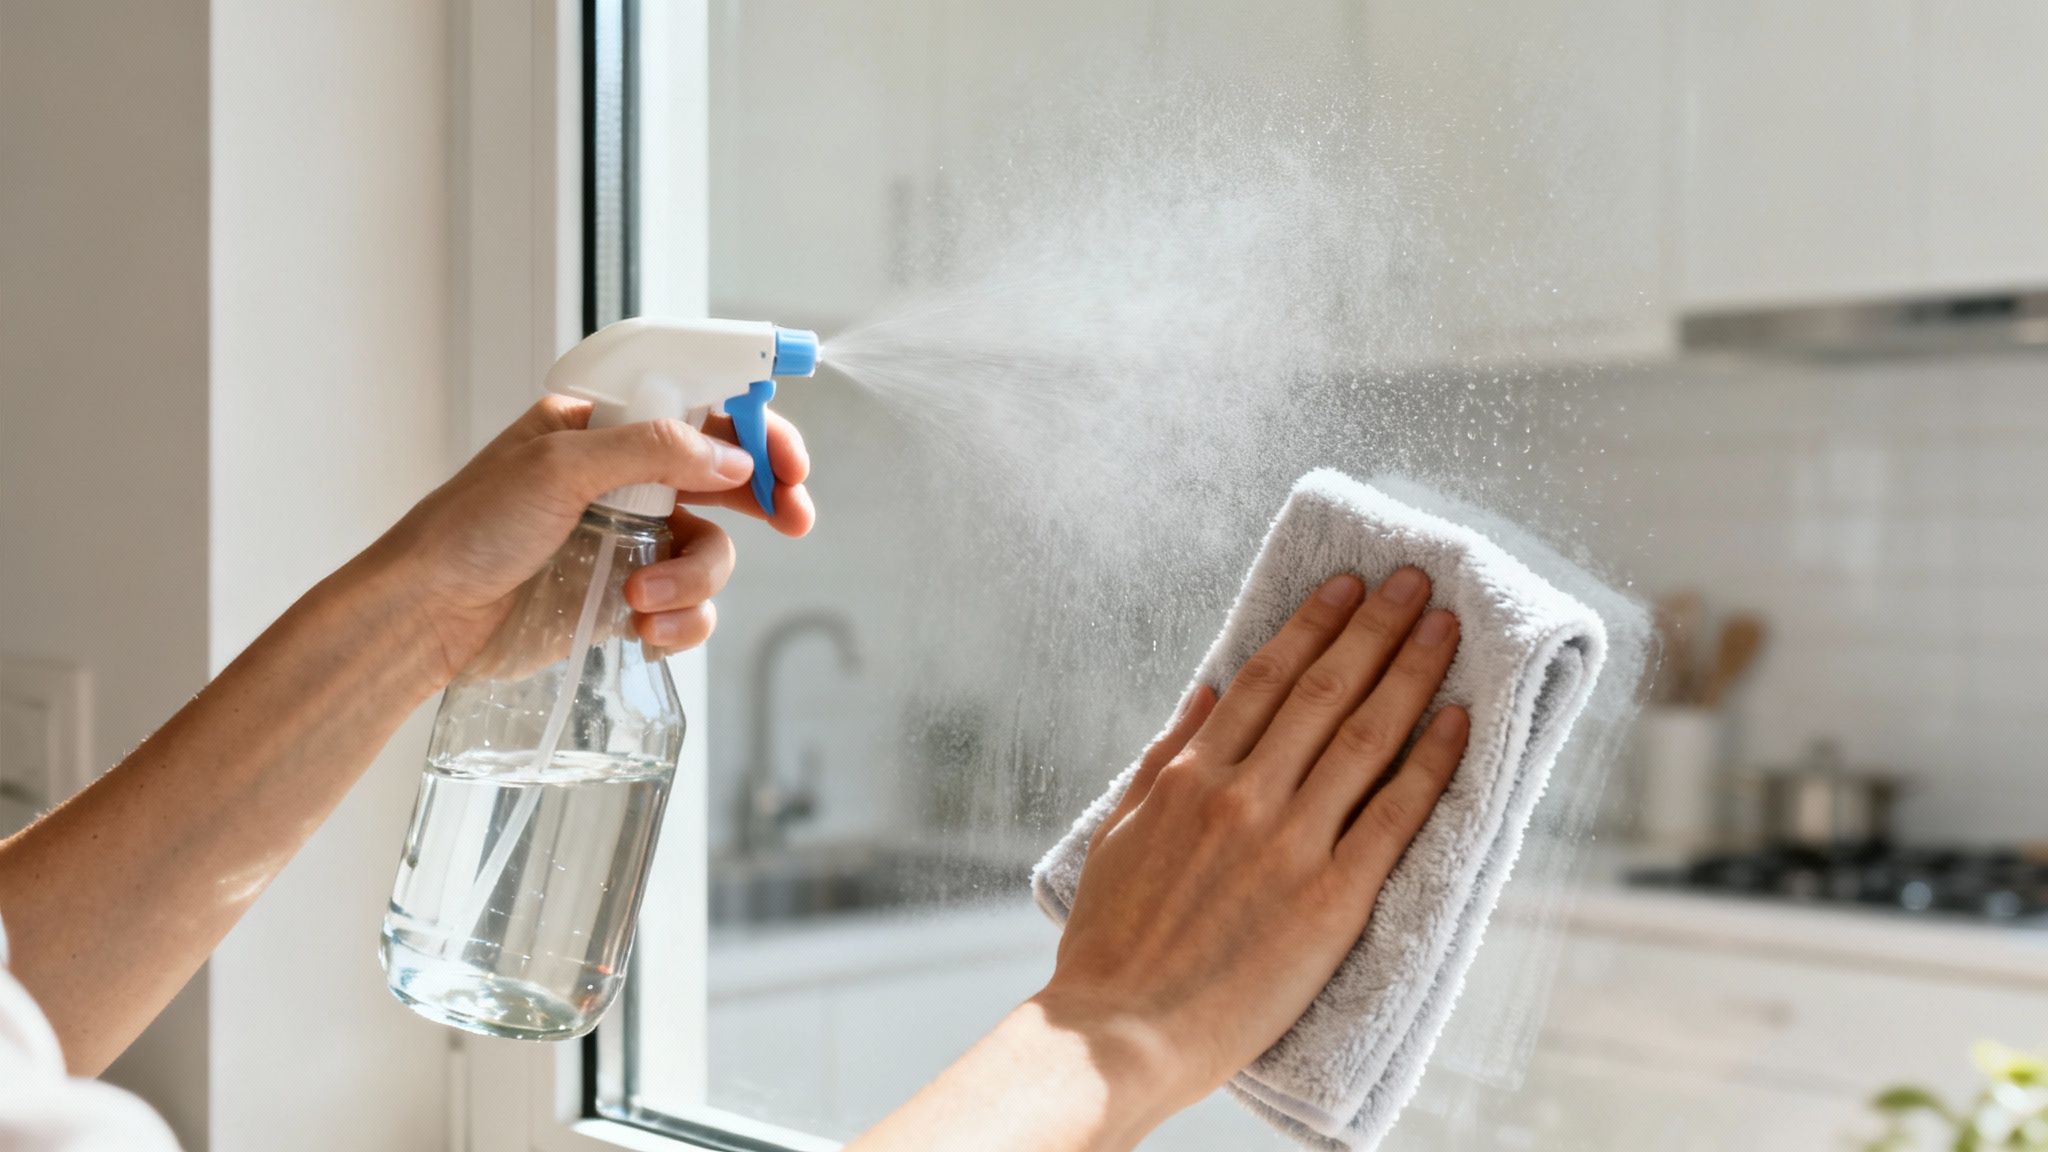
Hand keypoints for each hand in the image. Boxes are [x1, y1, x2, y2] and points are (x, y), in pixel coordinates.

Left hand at [365, 395, 812, 685]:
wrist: (427, 619)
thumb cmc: (470, 530)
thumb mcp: (557, 468)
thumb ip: (651, 453)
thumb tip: (732, 459)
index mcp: (602, 429)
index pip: (698, 411)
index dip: (754, 430)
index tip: (788, 461)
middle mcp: (623, 480)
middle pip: (724, 479)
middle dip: (764, 500)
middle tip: (796, 519)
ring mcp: (628, 540)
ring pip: (710, 551)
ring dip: (694, 578)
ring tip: (643, 599)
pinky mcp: (625, 598)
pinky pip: (688, 607)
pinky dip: (680, 622)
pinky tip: (643, 631)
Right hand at [1035, 568, 1468, 1118]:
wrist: (1121, 1033)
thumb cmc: (1113, 944)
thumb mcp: (1119, 833)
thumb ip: (1164, 757)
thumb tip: (1207, 692)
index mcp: (1191, 777)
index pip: (1266, 678)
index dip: (1313, 625)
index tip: (1348, 586)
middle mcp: (1244, 796)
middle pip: (1324, 691)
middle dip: (1374, 628)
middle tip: (1413, 581)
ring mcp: (1290, 844)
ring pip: (1365, 738)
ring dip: (1411, 674)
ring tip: (1443, 628)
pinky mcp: (1331, 901)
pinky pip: (1394, 818)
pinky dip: (1430, 764)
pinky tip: (1459, 723)